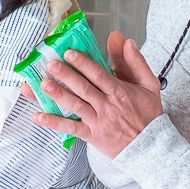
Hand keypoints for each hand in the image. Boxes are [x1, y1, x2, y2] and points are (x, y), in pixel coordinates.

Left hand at [30, 30, 162, 157]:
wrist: (151, 147)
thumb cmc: (148, 115)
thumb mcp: (149, 85)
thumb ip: (136, 62)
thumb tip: (126, 41)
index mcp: (119, 91)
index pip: (99, 75)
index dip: (84, 63)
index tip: (70, 53)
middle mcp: (107, 106)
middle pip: (84, 88)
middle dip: (66, 75)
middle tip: (51, 64)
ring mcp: (98, 121)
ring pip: (76, 105)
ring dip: (58, 95)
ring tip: (43, 84)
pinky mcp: (91, 135)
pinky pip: (71, 128)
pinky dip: (54, 122)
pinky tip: (39, 116)